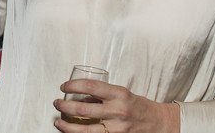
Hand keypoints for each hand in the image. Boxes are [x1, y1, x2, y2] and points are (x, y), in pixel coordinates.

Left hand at [52, 79, 179, 132]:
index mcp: (119, 94)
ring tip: (58, 121)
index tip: (63, 86)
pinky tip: (70, 132)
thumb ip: (102, 95)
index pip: (91, 86)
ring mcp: (116, 129)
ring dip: (66, 125)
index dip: (73, 85)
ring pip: (84, 130)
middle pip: (83, 109)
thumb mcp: (122, 94)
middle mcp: (117, 111)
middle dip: (64, 106)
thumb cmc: (138, 107)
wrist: (158, 123)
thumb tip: (79, 96)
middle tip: (57, 103)